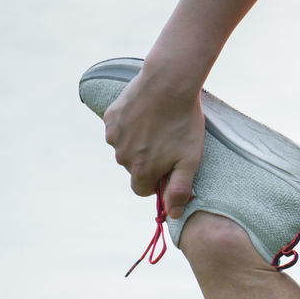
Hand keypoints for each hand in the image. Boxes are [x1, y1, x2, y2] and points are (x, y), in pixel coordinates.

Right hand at [102, 61, 204, 218]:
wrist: (168, 84)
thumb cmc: (184, 124)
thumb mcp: (190, 160)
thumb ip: (180, 189)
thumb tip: (173, 214)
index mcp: (141, 170)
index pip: (142, 190)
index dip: (157, 182)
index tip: (169, 167)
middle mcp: (121, 156)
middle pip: (134, 169)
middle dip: (148, 162)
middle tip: (168, 142)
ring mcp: (113, 136)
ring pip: (125, 148)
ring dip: (138, 143)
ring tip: (158, 126)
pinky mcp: (110, 117)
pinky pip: (118, 129)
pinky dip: (130, 126)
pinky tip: (146, 115)